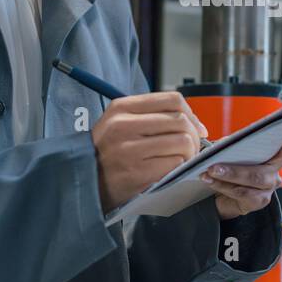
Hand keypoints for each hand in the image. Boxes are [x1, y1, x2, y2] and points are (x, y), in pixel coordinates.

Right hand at [91, 91, 206, 212]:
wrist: (85, 182)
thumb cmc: (107, 153)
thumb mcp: (118, 123)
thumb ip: (150, 115)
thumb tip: (192, 121)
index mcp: (121, 108)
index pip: (171, 99)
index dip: (191, 113)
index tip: (196, 126)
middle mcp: (123, 125)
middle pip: (180, 120)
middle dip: (194, 135)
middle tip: (193, 146)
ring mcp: (129, 150)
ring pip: (182, 142)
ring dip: (189, 153)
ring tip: (183, 159)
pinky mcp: (136, 172)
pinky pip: (174, 164)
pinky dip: (179, 167)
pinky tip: (172, 171)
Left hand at [202, 120, 281, 220]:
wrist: (220, 194)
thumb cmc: (230, 166)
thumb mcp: (231, 151)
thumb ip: (232, 145)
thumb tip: (226, 144)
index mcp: (274, 156)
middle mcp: (275, 173)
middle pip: (263, 172)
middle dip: (237, 169)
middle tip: (215, 165)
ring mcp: (268, 190)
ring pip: (250, 184)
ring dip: (227, 177)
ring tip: (208, 172)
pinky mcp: (259, 202)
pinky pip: (242, 195)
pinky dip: (223, 187)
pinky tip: (210, 182)